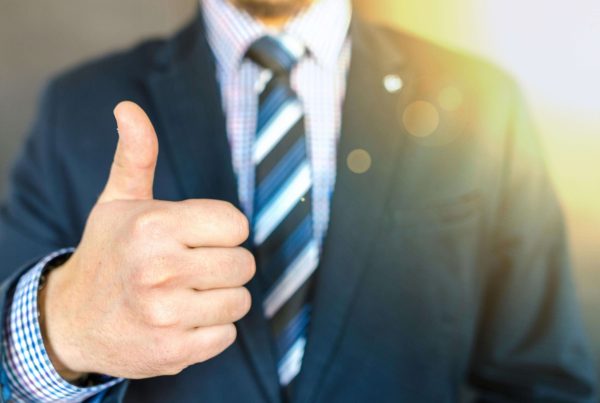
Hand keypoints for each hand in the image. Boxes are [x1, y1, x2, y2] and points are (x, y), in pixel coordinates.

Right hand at [39, 102, 254, 380]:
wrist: (74, 320)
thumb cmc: (108, 253)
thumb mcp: (118, 201)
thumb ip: (135, 155)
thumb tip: (128, 108)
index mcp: (154, 225)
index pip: (237, 224)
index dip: (222, 230)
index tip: (198, 236)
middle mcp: (160, 269)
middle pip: (244, 264)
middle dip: (223, 264)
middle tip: (191, 267)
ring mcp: (167, 314)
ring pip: (239, 300)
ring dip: (219, 298)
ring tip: (185, 294)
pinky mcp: (173, 351)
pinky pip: (227, 335)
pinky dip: (211, 329)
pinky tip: (182, 320)